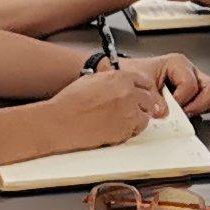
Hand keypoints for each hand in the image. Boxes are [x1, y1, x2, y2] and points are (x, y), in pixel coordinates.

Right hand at [47, 68, 163, 148]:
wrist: (60, 121)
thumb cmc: (69, 103)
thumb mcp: (92, 81)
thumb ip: (111, 81)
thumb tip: (118, 86)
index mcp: (120, 77)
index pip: (144, 81)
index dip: (143, 90)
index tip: (143, 96)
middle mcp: (128, 91)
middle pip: (149, 99)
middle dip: (144, 105)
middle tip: (135, 112)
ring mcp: (129, 110)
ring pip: (145, 115)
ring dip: (137, 119)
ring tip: (121, 123)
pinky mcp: (125, 128)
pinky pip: (135, 130)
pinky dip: (129, 132)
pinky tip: (116, 131)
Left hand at [119, 53, 209, 115]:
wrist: (121, 76)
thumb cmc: (132, 75)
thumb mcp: (141, 86)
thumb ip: (154, 100)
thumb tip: (165, 113)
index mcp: (178, 63)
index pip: (190, 85)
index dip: (181, 99)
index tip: (169, 107)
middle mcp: (188, 71)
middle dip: (199, 104)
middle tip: (184, 114)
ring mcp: (191, 82)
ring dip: (199, 107)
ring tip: (183, 115)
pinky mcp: (189, 94)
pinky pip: (202, 102)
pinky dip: (195, 110)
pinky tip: (181, 114)